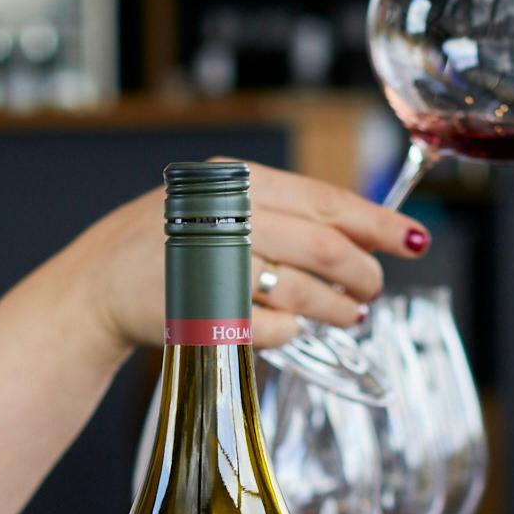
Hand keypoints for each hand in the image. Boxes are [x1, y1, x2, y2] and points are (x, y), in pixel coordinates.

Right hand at [47, 161, 430, 354]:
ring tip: (347, 315)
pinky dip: (290, 333)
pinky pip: (272, 328)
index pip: (327, 200)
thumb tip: (365, 235)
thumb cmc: (169, 246)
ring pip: (304, 290)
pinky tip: (291, 330)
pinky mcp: (205, 312)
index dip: (378, 224)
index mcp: (236, 180)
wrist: (98, 285)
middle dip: (362, 273)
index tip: (414, 238)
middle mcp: (228, 215)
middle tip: (373, 290)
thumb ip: (284, 213)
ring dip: (335, 308)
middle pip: (325, 247)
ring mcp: (215, 264)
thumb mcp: (221, 206)